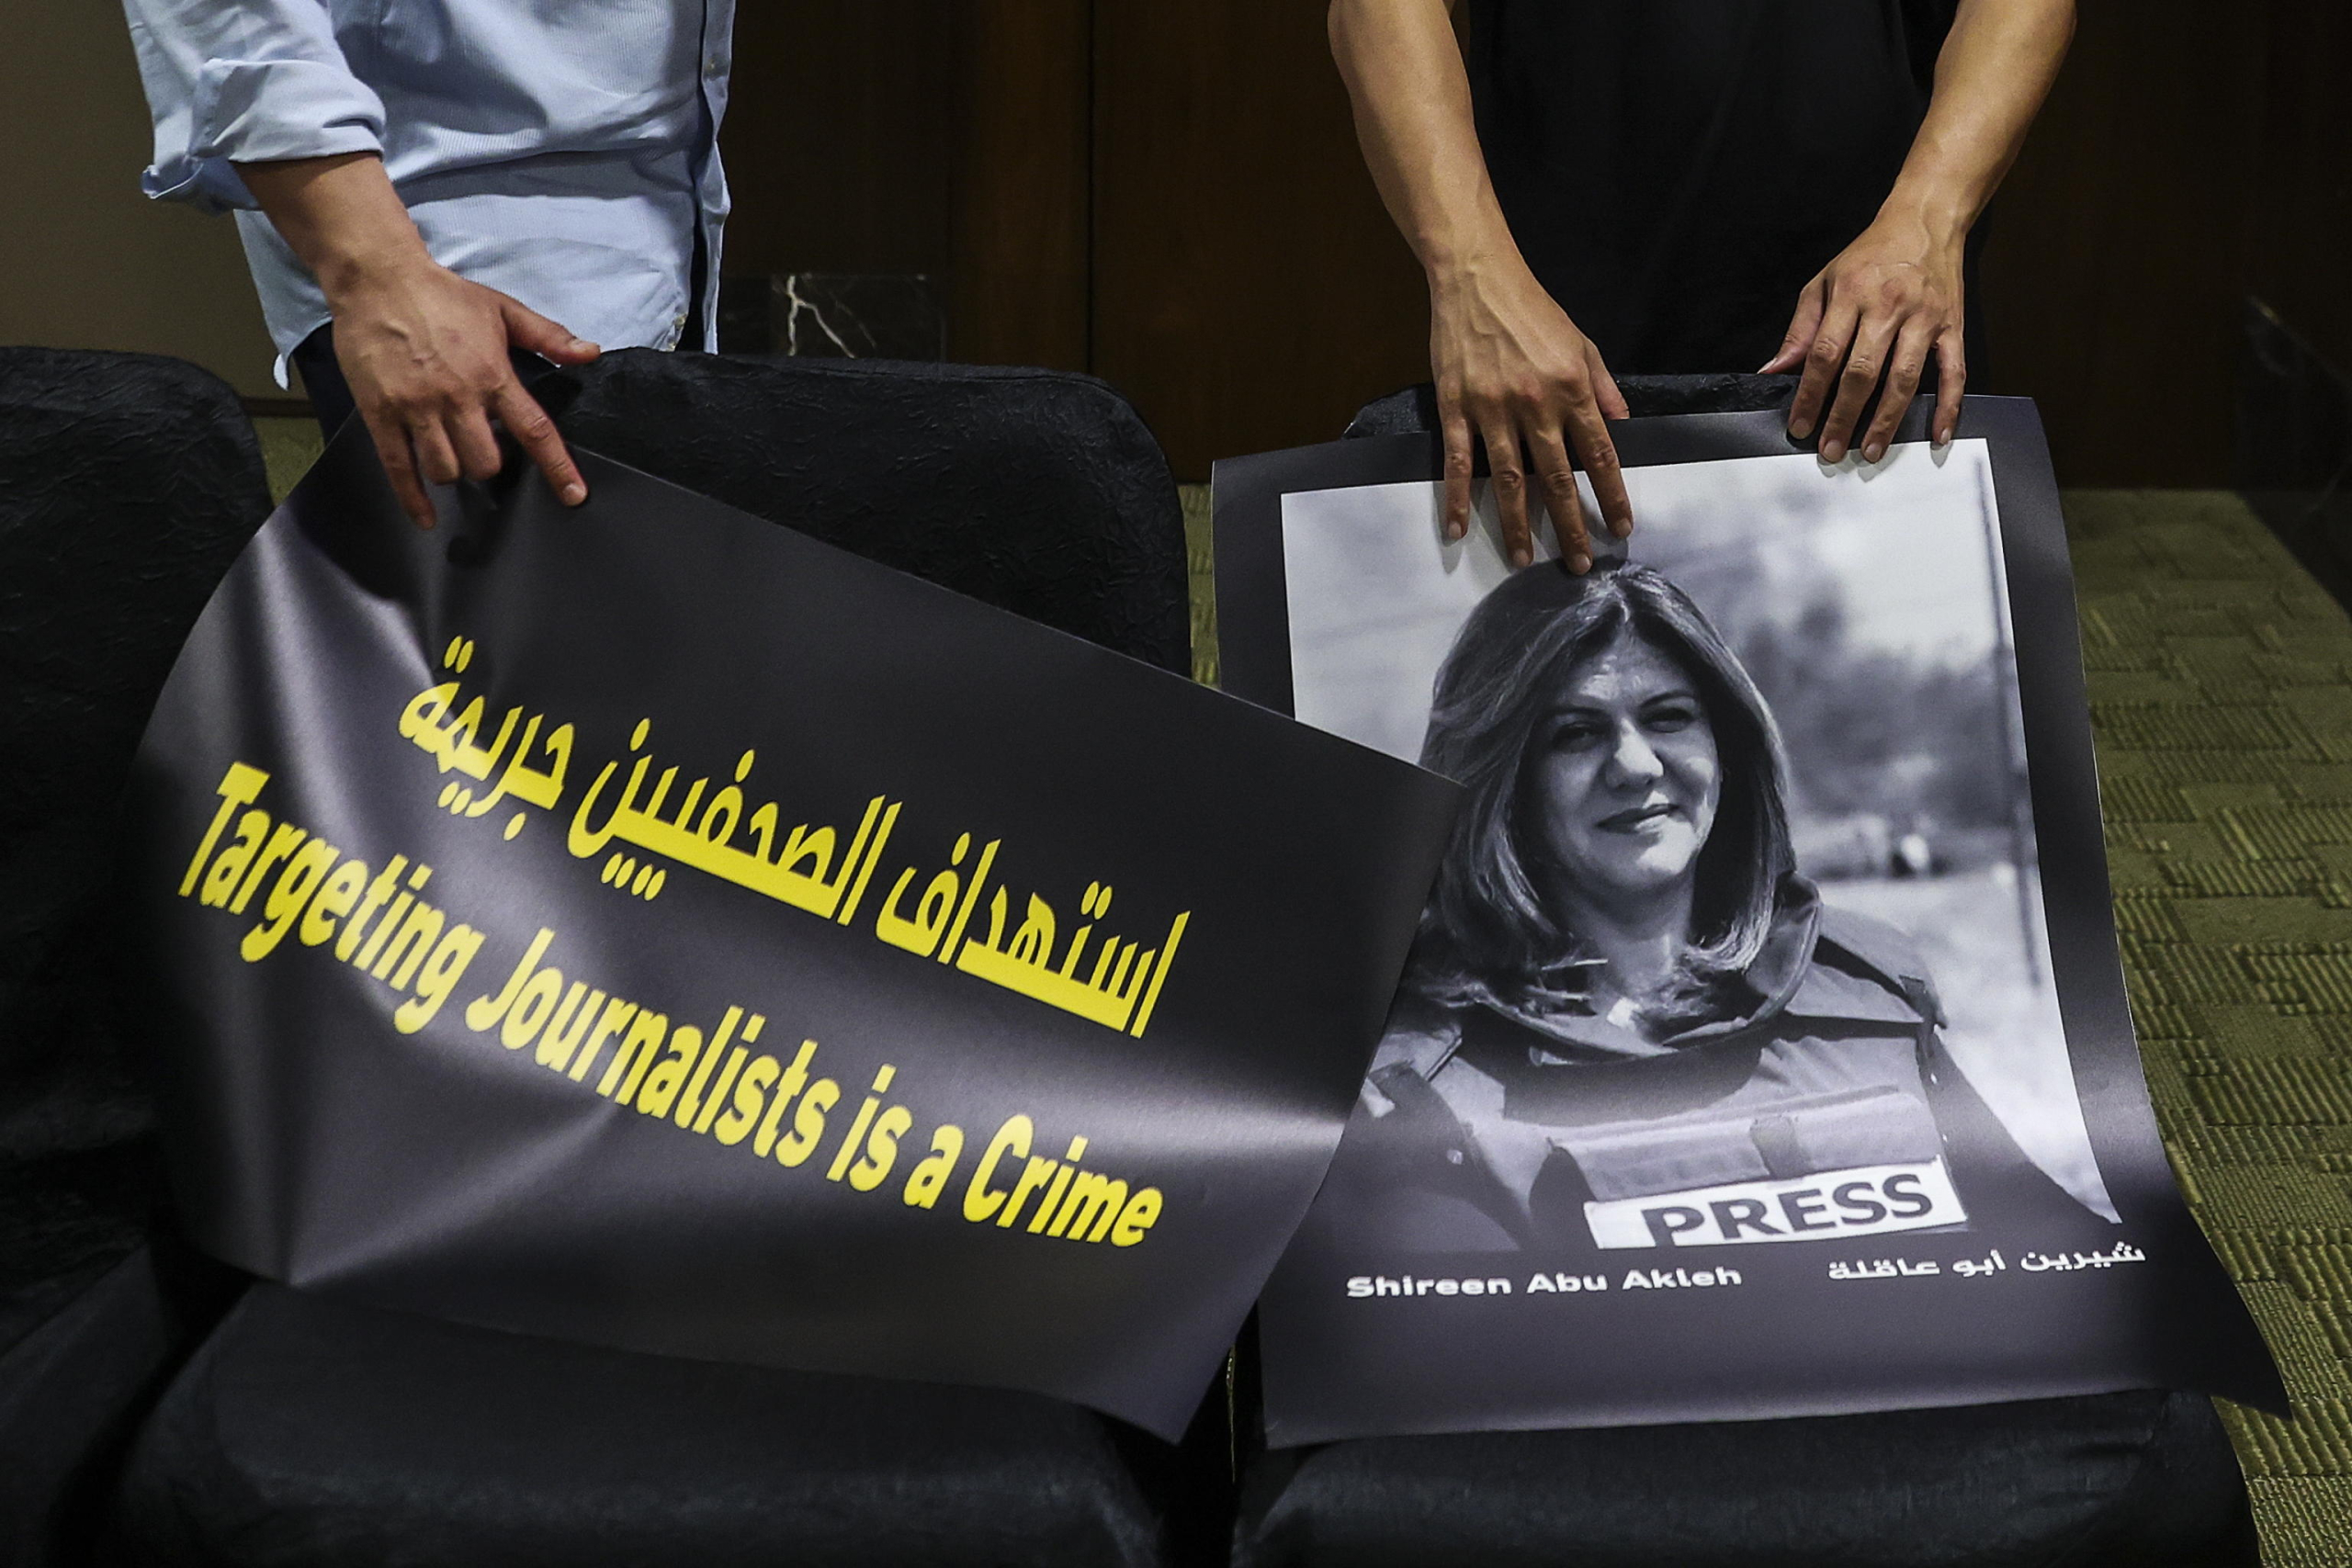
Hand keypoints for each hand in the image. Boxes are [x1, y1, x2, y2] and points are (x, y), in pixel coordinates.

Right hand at [325, 256, 599, 528]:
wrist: (378, 278)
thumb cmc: (443, 295)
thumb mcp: (503, 309)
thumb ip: (548, 336)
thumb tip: (589, 353)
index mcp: (492, 375)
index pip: (534, 430)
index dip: (557, 467)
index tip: (573, 495)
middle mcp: (456, 397)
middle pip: (486, 461)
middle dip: (490, 464)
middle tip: (484, 447)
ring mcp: (415, 408)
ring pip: (445, 469)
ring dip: (455, 472)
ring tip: (452, 453)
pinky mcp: (379, 413)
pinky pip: (398, 467)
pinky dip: (412, 498)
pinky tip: (426, 517)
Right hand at [1429, 257, 1633, 572]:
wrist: (1478, 278)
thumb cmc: (1533, 309)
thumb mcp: (1582, 342)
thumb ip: (1603, 386)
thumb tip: (1623, 424)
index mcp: (1573, 389)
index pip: (1599, 456)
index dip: (1611, 497)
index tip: (1620, 529)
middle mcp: (1536, 405)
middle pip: (1556, 479)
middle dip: (1570, 526)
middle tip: (1579, 565)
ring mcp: (1493, 409)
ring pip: (1508, 481)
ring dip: (1518, 525)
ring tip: (1524, 560)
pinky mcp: (1456, 407)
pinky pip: (1457, 462)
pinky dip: (1457, 498)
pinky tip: (1458, 530)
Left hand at [1763, 210, 1966, 463]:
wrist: (1925, 220)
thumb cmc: (1869, 256)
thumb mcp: (1824, 282)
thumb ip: (1800, 329)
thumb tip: (1773, 371)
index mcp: (1851, 295)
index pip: (1825, 354)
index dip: (1810, 395)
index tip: (1800, 426)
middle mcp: (1888, 307)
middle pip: (1862, 372)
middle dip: (1843, 416)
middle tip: (1830, 450)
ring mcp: (1924, 318)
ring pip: (1904, 379)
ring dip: (1886, 420)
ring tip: (1869, 451)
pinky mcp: (1952, 326)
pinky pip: (1954, 372)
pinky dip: (1948, 406)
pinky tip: (1937, 436)